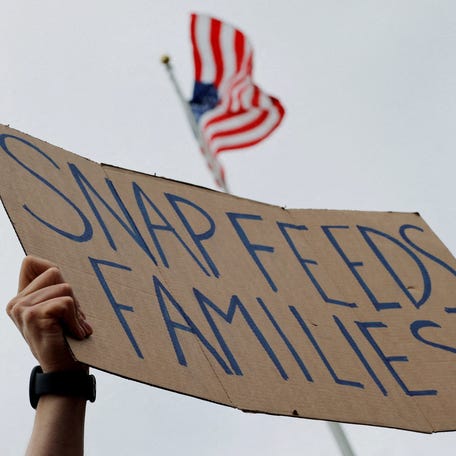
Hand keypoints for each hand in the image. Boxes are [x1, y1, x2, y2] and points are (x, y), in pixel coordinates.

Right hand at [7, 256, 91, 372]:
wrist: (66, 373)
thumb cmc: (68, 339)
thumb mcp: (61, 310)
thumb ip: (55, 289)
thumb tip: (56, 268)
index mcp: (20, 299)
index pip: (31, 262)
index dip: (53, 271)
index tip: (63, 297)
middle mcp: (16, 303)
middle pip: (54, 272)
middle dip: (71, 296)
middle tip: (70, 320)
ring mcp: (22, 309)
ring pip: (64, 288)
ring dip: (76, 310)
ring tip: (72, 329)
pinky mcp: (33, 316)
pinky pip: (66, 302)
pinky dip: (76, 319)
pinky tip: (74, 334)